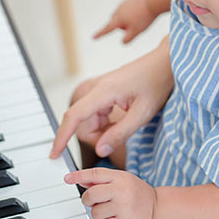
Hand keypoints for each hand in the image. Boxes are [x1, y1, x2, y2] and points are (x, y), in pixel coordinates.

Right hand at [50, 37, 172, 158]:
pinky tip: (124, 119)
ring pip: (90, 121)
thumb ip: (121, 133)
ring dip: (104, 130)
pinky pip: (97, 115)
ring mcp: (100, 91)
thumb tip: (101, 150)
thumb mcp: (143, 114)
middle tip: (120, 137)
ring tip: (128, 124)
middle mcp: (97, 90)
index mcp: (103, 92)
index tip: (54, 154)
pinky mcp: (104, 94)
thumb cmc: (157, 83)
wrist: (164, 64)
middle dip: (97, 137)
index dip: (62, 137)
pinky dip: (107, 124)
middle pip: (82, 123)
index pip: (74, 116)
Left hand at [65, 168, 156, 218]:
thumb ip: (101, 179)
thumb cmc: (135, 191)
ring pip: (95, 213)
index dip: (79, 176)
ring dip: (98, 214)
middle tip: (95, 201)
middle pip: (90, 195)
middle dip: (88, 200)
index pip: (95, 174)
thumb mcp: (121, 179)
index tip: (67, 179)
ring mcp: (124, 207)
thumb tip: (80, 180)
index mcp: (120, 177)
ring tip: (110, 210)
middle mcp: (121, 191)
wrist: (155, 207)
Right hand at [94, 0, 158, 42]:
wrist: (153, 1)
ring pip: (122, 12)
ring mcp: (124, 2)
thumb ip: (128, 39)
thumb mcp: (136, 32)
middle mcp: (119, 10)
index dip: (100, 34)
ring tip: (139, 18)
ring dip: (126, 17)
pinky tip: (141, 11)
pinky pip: (129, 6)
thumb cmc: (144, 18)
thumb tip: (122, 42)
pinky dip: (132, 10)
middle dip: (120, 25)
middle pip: (115, 20)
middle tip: (134, 26)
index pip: (107, 29)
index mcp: (118, 19)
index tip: (93, 37)